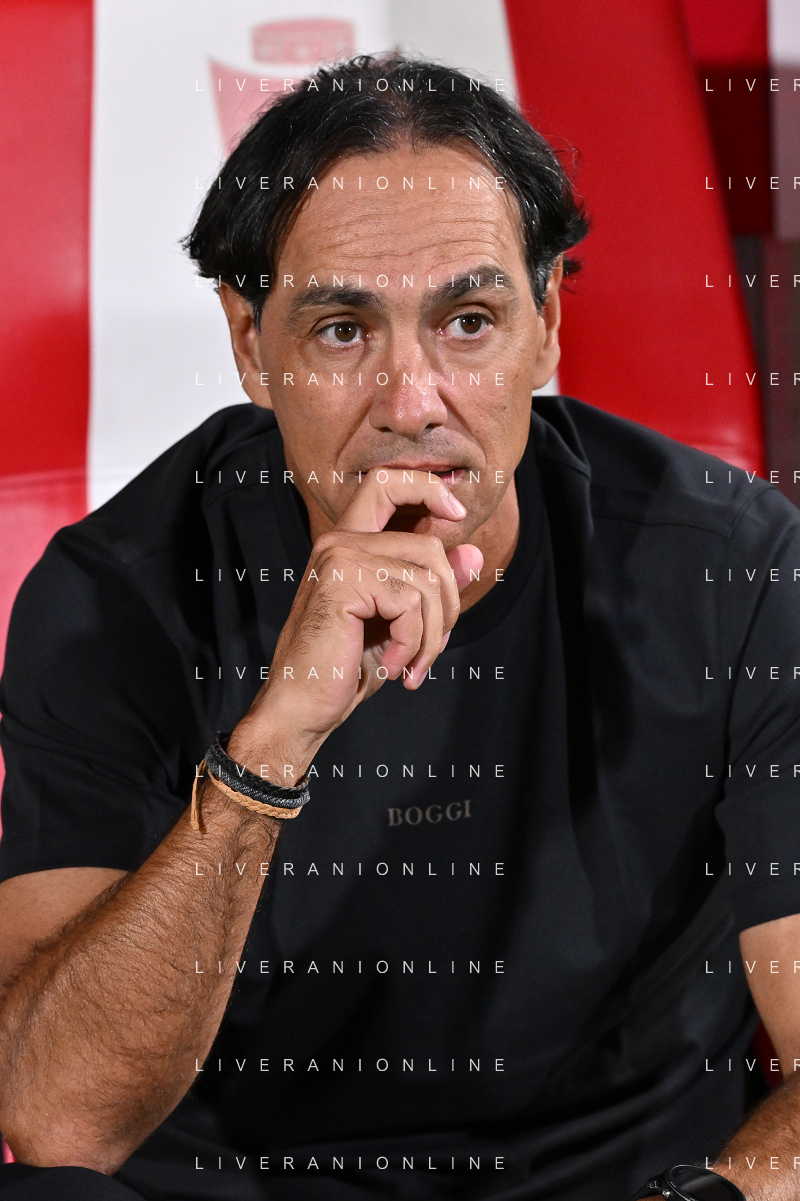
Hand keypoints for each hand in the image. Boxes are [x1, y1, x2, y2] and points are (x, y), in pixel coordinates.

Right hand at [228, 468, 482, 779]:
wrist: (303, 707)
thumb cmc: (346, 667)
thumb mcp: (401, 623)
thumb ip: (432, 585)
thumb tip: (473, 553)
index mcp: (349, 543)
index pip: (386, 483)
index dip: (427, 487)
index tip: (456, 513)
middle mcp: (340, 540)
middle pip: (429, 547)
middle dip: (448, 603)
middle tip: (433, 647)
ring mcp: (339, 556)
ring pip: (427, 581)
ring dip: (431, 635)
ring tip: (411, 665)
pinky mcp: (342, 580)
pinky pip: (411, 604)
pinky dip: (413, 644)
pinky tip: (392, 666)